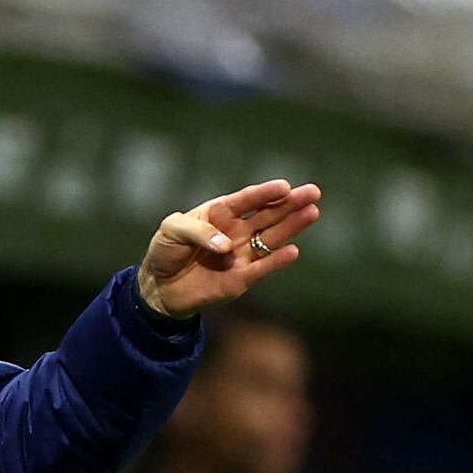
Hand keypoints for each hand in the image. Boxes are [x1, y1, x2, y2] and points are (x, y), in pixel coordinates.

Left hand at [137, 179, 321, 319]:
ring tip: (311, 213)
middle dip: (291, 203)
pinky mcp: (241, 279)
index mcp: (220, 213)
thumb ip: (198, 232)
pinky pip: (262, 268)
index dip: (265, 193)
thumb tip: (227, 245)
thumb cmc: (165, 250)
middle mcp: (237, 231)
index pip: (247, 199)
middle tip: (313, 193)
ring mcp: (242, 254)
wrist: (158, 286)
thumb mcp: (171, 230)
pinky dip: (277, 261)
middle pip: (268, 214)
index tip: (285, 186)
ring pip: (272, 238)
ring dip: (292, 226)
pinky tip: (293, 250)